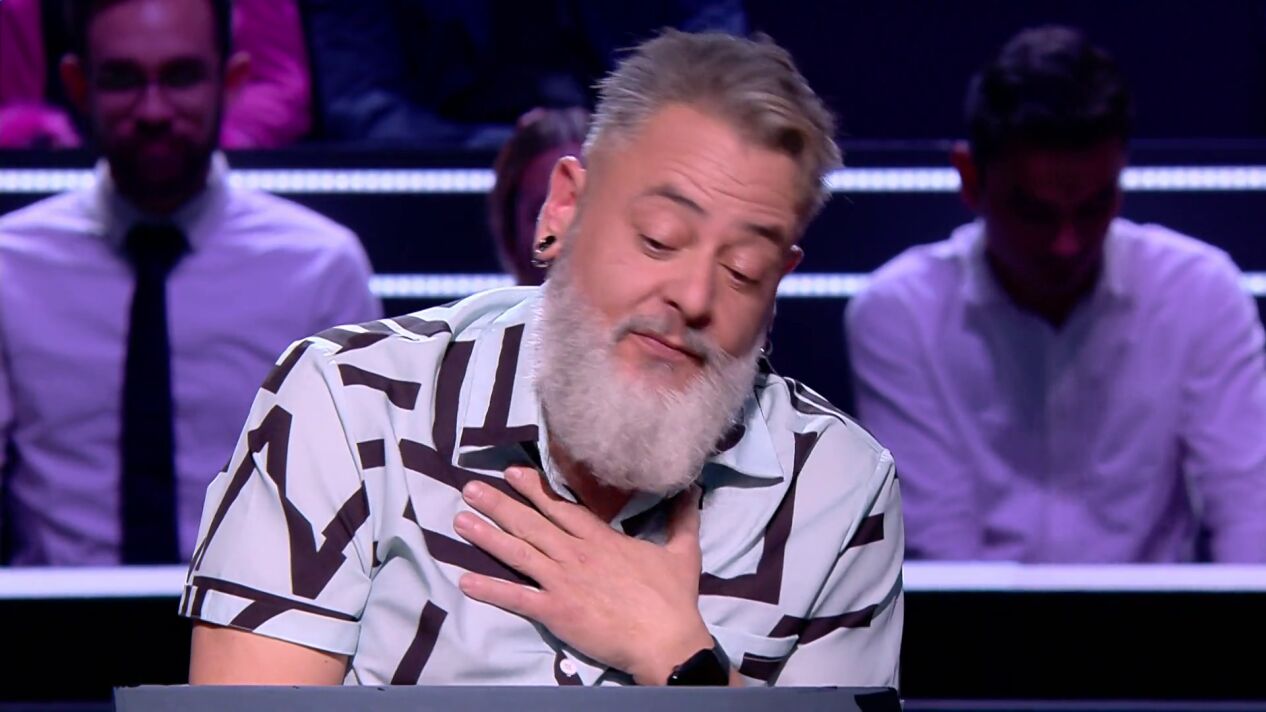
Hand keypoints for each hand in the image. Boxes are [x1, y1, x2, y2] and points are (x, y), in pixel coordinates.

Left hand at [453, 467, 712, 684]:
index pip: (562, 507)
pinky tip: (465, 580)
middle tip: (471, 487)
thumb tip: (693, 488)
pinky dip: (490, 589)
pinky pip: (517, 598)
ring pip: (518, 553)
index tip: (513, 473)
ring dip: (487, 536)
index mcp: (602, 539)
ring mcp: (563, 581)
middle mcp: (576, 554)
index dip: (535, 489)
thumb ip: (683, 519)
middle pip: (532, 523)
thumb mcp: (683, 552)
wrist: (666, 639)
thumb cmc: (673, 599)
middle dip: (500, 503)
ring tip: (460, 520)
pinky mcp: (556, 611)